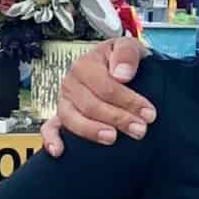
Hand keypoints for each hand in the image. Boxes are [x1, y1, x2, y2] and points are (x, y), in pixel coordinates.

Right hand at [38, 36, 154, 155]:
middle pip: (91, 105)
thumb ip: (127, 54)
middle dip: (117, 119)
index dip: (128, 101)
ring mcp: (64, 101)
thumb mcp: (129, 46)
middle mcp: (71, 83)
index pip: (106, 86)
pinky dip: (51, 140)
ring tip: (112, 138)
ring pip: (71, 118)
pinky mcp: (60, 117)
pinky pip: (49, 129)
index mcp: (85, 65)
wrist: (116, 68)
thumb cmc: (122, 61)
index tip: (149, 113)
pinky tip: (59, 151)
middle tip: (140, 130)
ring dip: (92, 130)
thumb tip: (121, 74)